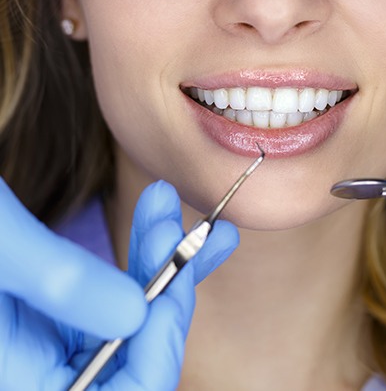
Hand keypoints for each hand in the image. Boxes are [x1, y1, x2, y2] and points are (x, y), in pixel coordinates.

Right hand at [0, 178, 238, 389]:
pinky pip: (114, 293)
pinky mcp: (55, 310)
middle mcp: (37, 375)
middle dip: (166, 286)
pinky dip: (146, 255)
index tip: (176, 274)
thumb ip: (56, 283)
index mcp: (16, 384)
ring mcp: (48, 343)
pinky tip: (164, 220)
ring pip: (131, 320)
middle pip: (133, 357)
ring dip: (164, 261)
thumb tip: (136, 314)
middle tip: (176, 221)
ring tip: (172, 206)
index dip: (157, 343)